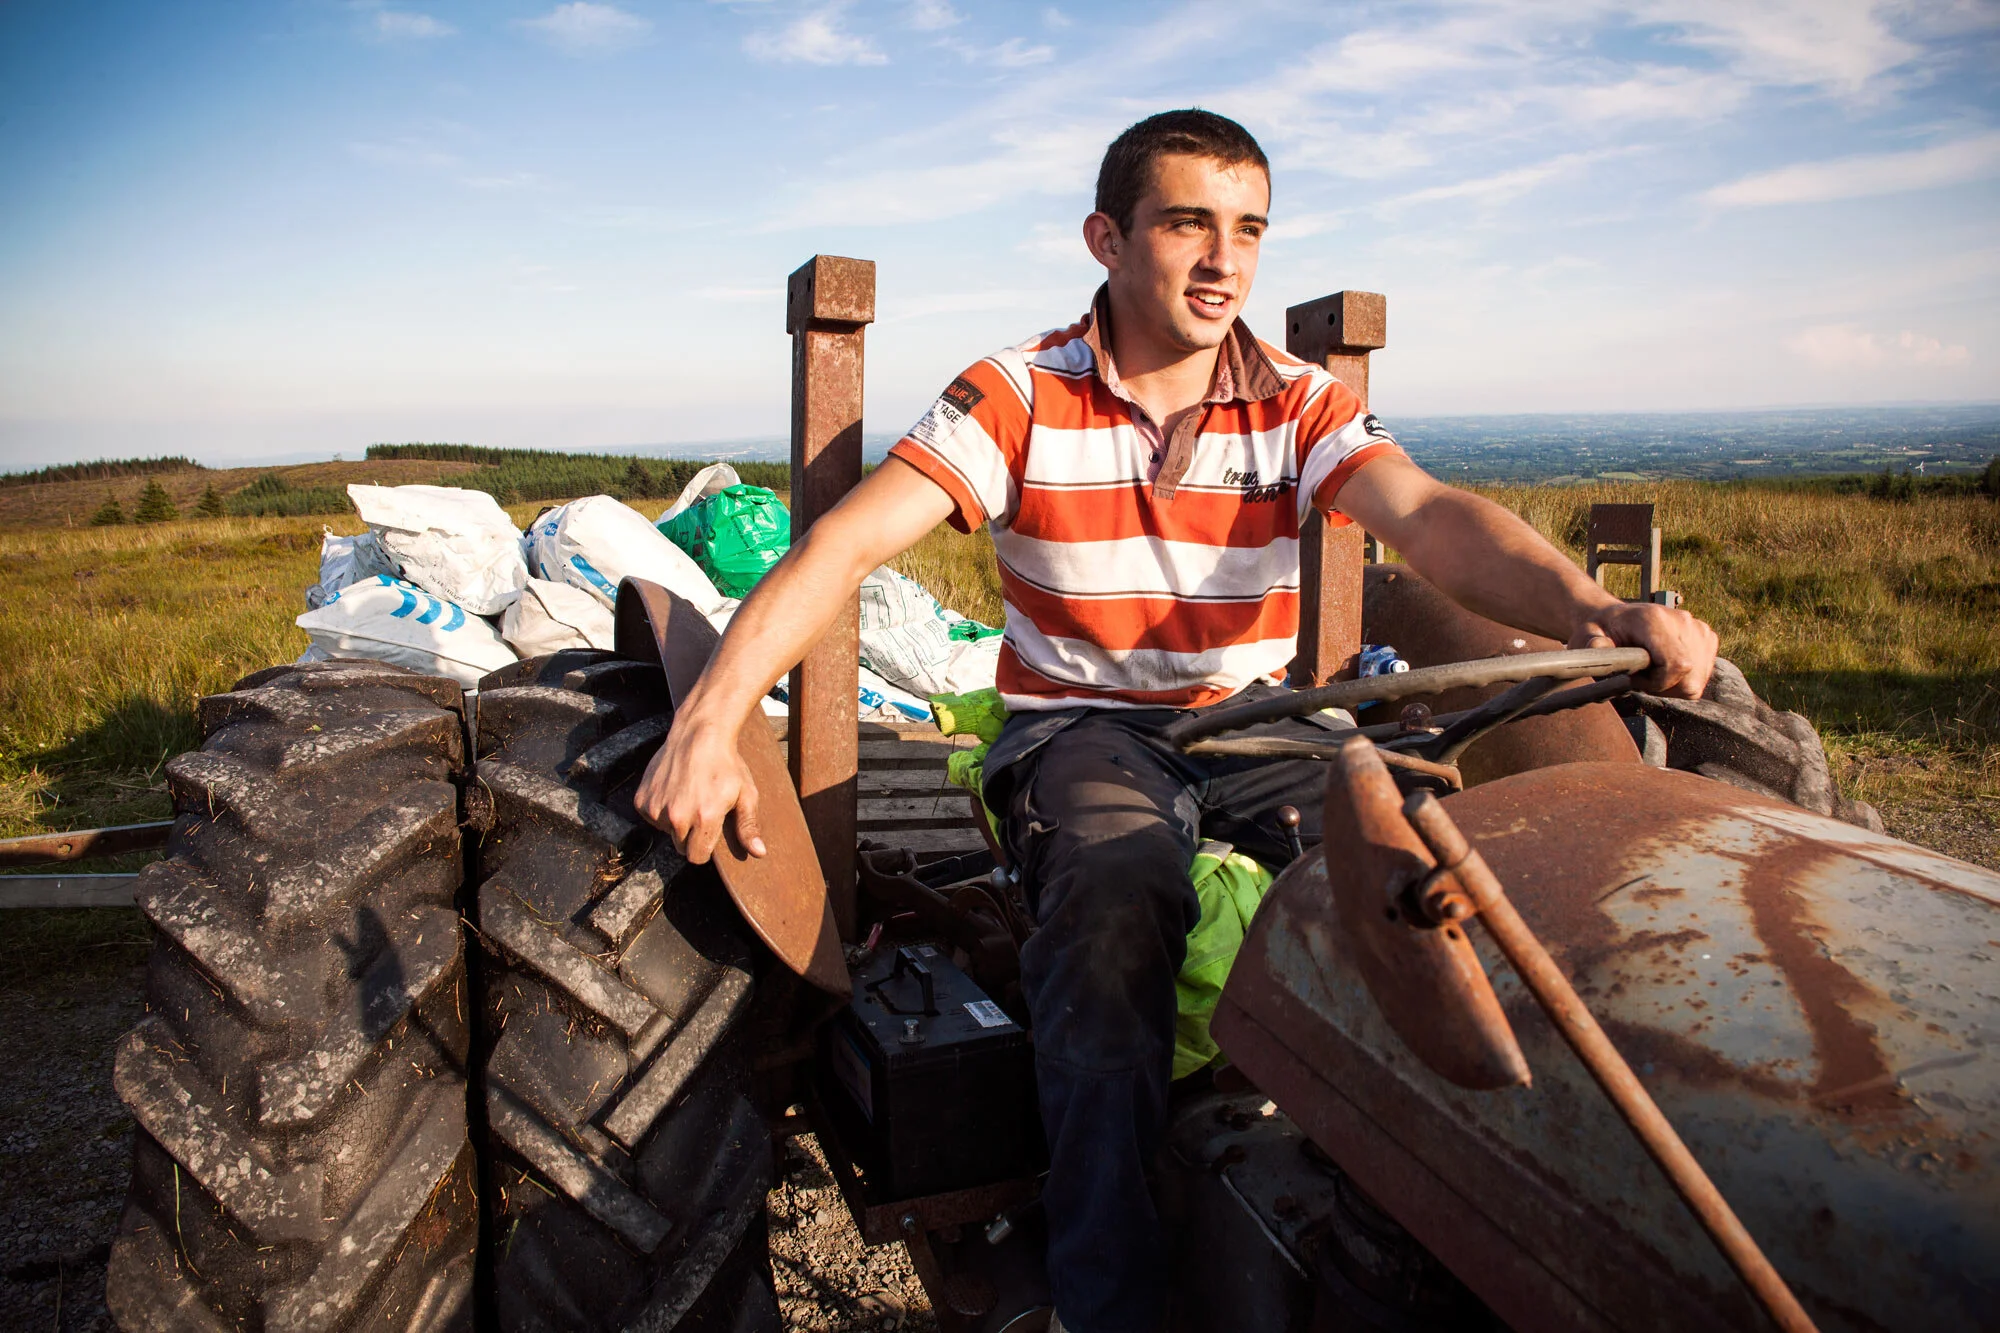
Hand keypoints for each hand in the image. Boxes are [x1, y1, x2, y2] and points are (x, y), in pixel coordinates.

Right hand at [632, 714, 765, 863]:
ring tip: (688, 797)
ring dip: (675, 822)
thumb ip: (748, 827)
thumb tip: (759, 853)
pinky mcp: (642, 800)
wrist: (698, 734)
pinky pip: (652, 817)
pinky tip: (673, 791)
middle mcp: (678, 816)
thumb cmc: (726, 764)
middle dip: (691, 836)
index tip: (709, 835)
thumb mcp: (746, 794)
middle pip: (681, 847)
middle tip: (700, 810)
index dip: (705, 849)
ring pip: (666, 832)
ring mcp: (657, 807)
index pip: (697, 857)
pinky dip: (661, 810)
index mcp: (705, 817)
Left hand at [1569, 600, 1718, 698]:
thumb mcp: (1588, 637)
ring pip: (1696, 680)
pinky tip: (1663, 666)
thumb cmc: (1602, 631)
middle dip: (1664, 687)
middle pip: (1690, 678)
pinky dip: (1683, 678)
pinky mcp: (1706, 637)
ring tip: (1650, 670)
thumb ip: (1593, 645)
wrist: (1616, 619)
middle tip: (1640, 676)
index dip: (1657, 683)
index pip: (1678, 665)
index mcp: (1654, 620)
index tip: (1635, 679)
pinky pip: (1701, 674)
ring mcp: (1698, 628)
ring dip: (1673, 684)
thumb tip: (1597, 646)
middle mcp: (1682, 621)